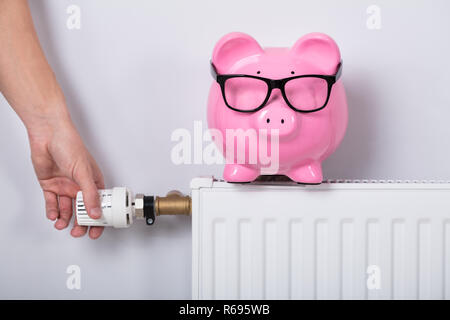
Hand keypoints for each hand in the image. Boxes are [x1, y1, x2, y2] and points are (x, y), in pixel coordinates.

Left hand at [28, 116, 104, 238]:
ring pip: (66, 209)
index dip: (100, 217)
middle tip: (79, 233)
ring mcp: (65, 186)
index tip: (97, 229)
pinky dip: (52, 211)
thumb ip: (89, 194)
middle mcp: (80, 185)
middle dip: (81, 223)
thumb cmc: (70, 145)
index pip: (100, 204)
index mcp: (94, 181)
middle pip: (83, 210)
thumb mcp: (83, 172)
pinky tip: (53, 215)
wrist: (48, 135)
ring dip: (65, 219)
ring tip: (63, 225)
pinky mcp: (51, 185)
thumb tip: (96, 213)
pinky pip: (52, 203)